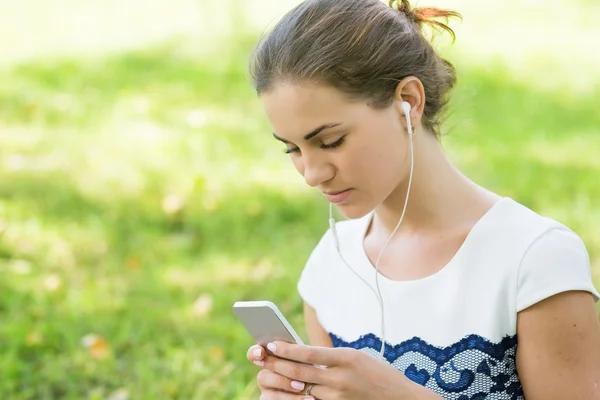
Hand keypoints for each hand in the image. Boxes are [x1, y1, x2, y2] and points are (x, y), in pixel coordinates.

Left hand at [247, 341, 424, 399]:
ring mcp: (339, 397)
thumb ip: (330, 358)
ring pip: (302, 391)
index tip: (270, 344)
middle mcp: (341, 379)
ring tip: (265, 377)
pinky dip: (296, 399)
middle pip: (300, 372)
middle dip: (276, 365)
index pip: (310, 353)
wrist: (401, 399)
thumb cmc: (377, 374)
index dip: (287, 349)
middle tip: (259, 358)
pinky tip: (283, 395)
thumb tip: (299, 354)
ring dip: (281, 384)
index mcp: (347, 358)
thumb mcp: (356, 357)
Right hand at [247, 344, 311, 397]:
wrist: (319, 384)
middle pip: (262, 377)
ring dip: (290, 396)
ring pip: (270, 396)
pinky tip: (310, 399)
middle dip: (282, 381)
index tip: (261, 352)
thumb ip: (297, 354)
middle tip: (301, 384)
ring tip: (310, 396)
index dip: (254, 352)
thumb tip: (295, 346)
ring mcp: (268, 392)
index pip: (254, 354)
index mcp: (270, 360)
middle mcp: (266, 376)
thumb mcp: (308, 359)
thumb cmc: (313, 368)